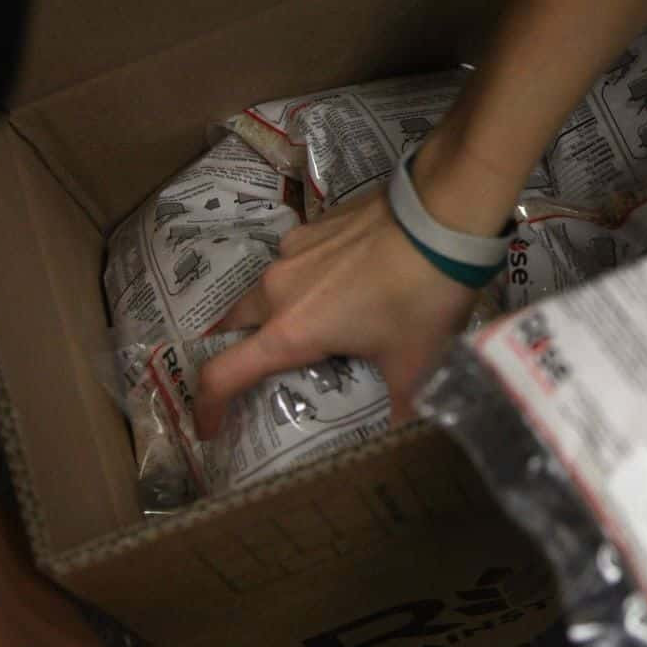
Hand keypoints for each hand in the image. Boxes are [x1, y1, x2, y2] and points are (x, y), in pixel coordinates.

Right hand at [194, 193, 477, 437]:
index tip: (207, 429)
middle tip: (262, 372)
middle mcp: (278, 289)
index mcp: (291, 331)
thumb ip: (402, 403)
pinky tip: (341, 284)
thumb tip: (404, 432)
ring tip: (310, 327)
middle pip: (235, 326)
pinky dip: (304, 280)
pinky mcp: (313, 225)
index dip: (206, 406)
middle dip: (240, 352)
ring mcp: (292, 251)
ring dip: (275, 313)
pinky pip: (293, 261)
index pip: (222, 374)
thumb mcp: (415, 361)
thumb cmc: (421, 295)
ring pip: (265, 290)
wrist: (440, 214)